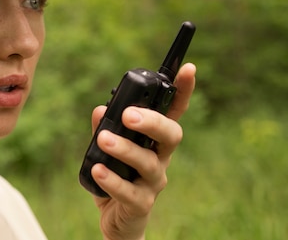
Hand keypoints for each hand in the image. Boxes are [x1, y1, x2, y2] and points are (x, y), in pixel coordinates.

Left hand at [89, 63, 195, 239]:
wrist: (117, 220)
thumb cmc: (117, 175)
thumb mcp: (108, 148)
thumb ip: (104, 128)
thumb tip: (100, 110)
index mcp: (154, 140)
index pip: (173, 111)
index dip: (183, 91)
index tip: (189, 68)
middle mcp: (160, 158)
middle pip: (171, 135)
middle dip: (153, 122)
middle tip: (129, 115)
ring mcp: (153, 182)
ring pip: (149, 163)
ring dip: (125, 149)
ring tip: (104, 140)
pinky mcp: (141, 204)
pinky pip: (130, 192)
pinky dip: (113, 180)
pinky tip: (98, 170)